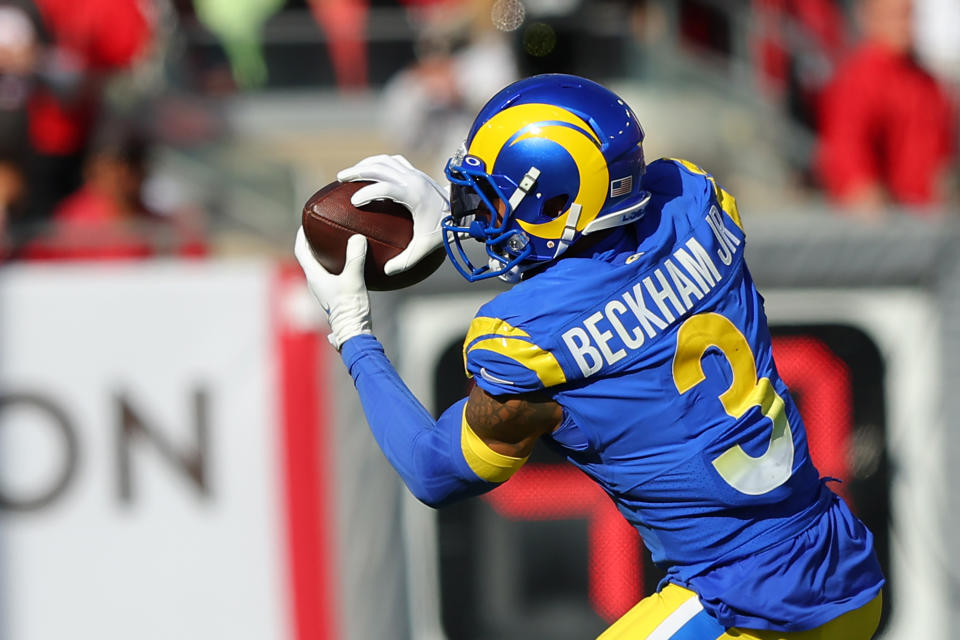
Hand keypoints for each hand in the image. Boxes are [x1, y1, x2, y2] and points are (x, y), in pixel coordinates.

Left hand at [294, 227, 371, 348]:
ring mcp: (324, 291)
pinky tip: (349, 263)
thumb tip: (357, 238)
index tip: (305, 224)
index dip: (301, 236)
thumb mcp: (353, 279)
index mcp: (314, 277)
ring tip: (335, 243)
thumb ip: (355, 257)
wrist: (354, 331)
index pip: (301, 251)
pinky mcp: (334, 296)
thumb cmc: (349, 307)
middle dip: (313, 242)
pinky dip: (335, 265)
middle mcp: (315, 283)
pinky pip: (331, 275)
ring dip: (324, 254)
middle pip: (309, 257)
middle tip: (321, 229)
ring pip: (320, 267)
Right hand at [337, 154, 449, 275]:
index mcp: (414, 196)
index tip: (354, 202)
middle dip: (357, 171)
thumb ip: (405, 261)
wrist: (463, 211)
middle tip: (341, 178)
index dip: (367, 193)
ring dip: (365, 164)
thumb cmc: (443, 230)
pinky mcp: (416, 171)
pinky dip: (378, 164)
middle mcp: (413, 180)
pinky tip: (368, 172)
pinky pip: (393, 161)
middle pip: (380, 167)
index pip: (385, 188)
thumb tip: (386, 272)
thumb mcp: (425, 248)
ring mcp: (415, 173)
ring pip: (385, 161)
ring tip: (349, 173)